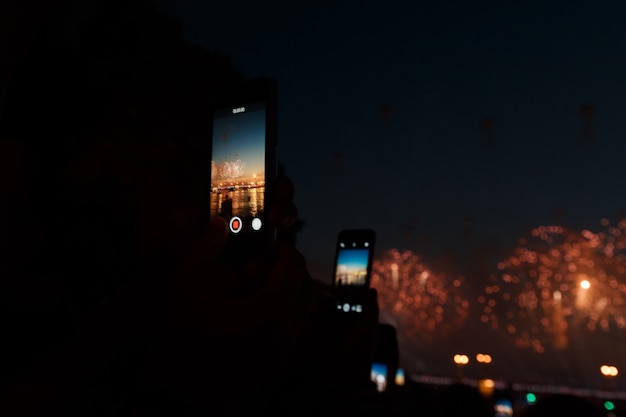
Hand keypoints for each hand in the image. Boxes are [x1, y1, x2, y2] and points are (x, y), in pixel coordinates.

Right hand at [136, 175, 316, 411]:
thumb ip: (205, 251)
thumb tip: (220, 223)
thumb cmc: (180, 341)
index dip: (286, 251)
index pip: (294, 271)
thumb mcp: (187, 290)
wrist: (177, 395)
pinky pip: (293, 327)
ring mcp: (281, 352)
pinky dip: (284, 310)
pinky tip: (253, 308)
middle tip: (263, 263)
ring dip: (289, 290)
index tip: (272, 243)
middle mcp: (283, 334)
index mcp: (267, 313)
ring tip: (256, 286)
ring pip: (303, 310)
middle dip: (290, 270)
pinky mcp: (275, 363)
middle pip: (306, 289)